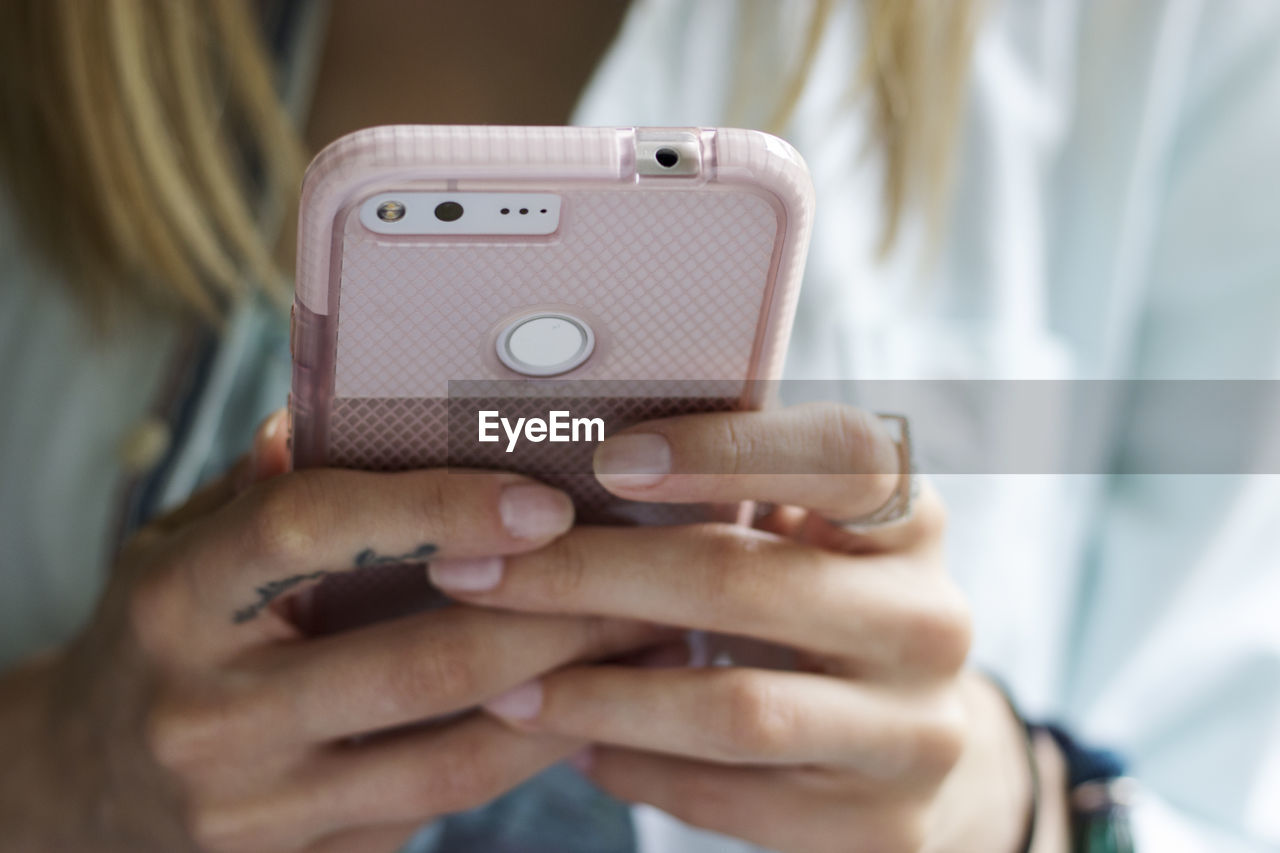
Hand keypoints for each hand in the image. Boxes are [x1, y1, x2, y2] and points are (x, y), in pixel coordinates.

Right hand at [0, 411, 666, 852]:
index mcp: (173, 602)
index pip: (306, 532)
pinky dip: (531, 752)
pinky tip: (596, 706)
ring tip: (657, 638)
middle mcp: (206, 713)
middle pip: (414, 660)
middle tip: (648, 569)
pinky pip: (444, 805)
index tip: (542, 500)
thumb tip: (355, 399)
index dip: (432, 509)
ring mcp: (253, 807)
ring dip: (571, 693)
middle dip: (553, 615)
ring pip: (450, 754)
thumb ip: (269, 484)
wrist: (81, 789)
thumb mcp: (182, 545)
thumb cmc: (157, 638)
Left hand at [431, 403, 1060, 852]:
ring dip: (599, 695)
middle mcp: (931, 620)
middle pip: (745, 582)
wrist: (908, 739)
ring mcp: (916, 731)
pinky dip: (638, 770)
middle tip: (477, 574)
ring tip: (506, 687)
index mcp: (911, 520)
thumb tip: (554, 464)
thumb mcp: (800, 534)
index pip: (838, 457)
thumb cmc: (814, 601)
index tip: (605, 462)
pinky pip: (732, 800)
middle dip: (590, 577)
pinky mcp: (882, 824)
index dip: (723, 451)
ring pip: (735, 708)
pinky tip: (577, 745)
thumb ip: (725, 494)